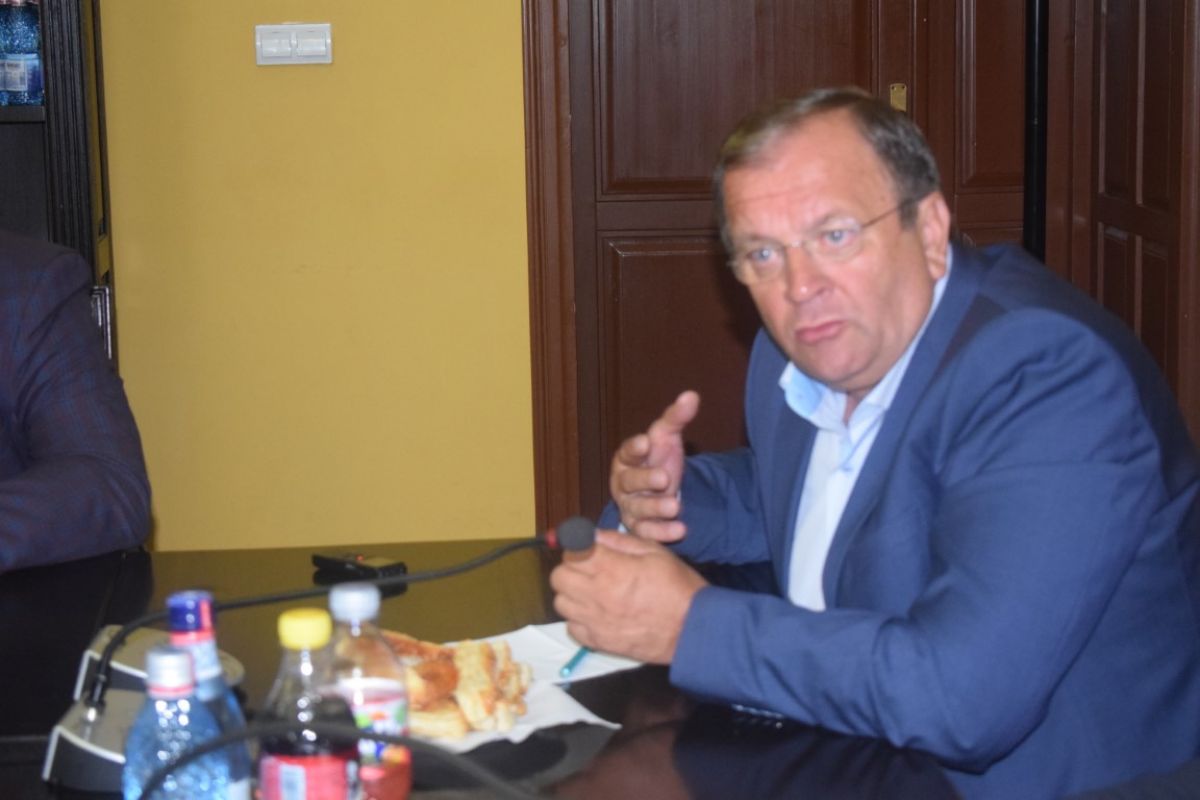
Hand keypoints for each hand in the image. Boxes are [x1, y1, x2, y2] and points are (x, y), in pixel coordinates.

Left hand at [550, 530, 707, 663]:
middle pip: (558, 576)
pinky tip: (596, 613)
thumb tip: (592, 535)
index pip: (571, 550)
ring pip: (560, 602)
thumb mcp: (654, 551)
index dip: (577, 545)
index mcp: (611, 569)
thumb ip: (619, 541)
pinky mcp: (598, 642)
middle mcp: (596, 594)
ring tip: (592, 592)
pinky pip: (571, 627)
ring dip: (572, 593)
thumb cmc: (677, 586)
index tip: (587, 548)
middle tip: (589, 569)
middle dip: (571, 568)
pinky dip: (579, 619)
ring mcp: (595, 621)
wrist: (692, 629)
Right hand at [610, 390, 699, 541]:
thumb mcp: (667, 437)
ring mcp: (630, 507)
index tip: (645, 443)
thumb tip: (692, 395)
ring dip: (655, 509)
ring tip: (674, 507)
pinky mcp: (640, 528)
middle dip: (645, 480)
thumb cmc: (657, 459)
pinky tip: (680, 530)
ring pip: (638, 509)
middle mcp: (624, 484)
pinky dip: (662, 533)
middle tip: (664, 478)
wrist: (661, 489)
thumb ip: (676, 418)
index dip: (634, 448)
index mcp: (626, 458)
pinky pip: (647, 532)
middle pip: (629, 482)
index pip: (626, 452)